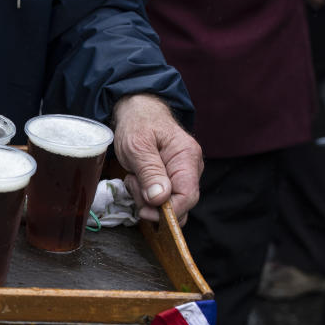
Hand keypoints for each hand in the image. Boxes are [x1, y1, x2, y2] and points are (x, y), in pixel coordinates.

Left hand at [112, 94, 202, 223]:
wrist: (137, 112)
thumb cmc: (138, 124)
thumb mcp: (137, 146)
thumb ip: (150, 172)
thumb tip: (160, 199)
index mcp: (187, 157)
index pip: (188, 197)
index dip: (168, 211)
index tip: (144, 211)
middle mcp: (191, 168)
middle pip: (181, 205)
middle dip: (153, 204)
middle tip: (133, 183)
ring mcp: (184, 175)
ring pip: (169, 205)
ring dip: (146, 198)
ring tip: (134, 177)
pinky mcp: (173, 180)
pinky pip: (163, 199)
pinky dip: (146, 195)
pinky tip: (138, 180)